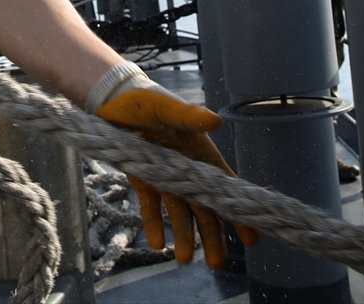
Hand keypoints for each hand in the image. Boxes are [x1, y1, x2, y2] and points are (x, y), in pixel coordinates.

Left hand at [89, 63, 257, 268]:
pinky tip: (157, 244)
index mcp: (199, 153)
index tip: (251, 237)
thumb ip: (187, 116)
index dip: (237, 211)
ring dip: (184, 236)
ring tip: (185, 260)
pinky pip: (151, 207)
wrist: (112, 99)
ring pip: (180, 212)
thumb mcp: (164, 106)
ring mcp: (164, 176)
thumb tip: (215, 120)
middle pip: (204, 208)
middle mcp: (186, 168)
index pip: (224, 186)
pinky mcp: (143, 179)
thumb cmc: (143, 100)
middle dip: (212, 235)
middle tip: (216, 264)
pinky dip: (154, 224)